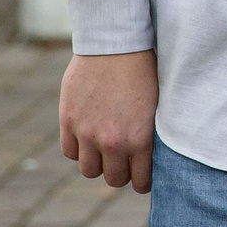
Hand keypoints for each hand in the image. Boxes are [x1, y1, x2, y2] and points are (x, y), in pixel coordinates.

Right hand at [59, 50, 157, 192]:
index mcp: (141, 140)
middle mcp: (113, 142)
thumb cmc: (146, 70)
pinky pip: (70, 152)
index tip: (142, 176)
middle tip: (125, 162)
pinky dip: (79, 148)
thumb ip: (151, 136)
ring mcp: (88, 132)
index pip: (140, 182)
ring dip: (98, 163)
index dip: (142, 181)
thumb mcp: (158, 107)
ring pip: (90, 170)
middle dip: (121, 173)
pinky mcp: (68, 120)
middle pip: (114, 180)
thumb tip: (152, 159)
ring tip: (106, 150)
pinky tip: (88, 137)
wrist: (116, 43)